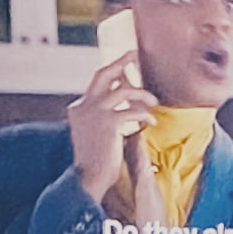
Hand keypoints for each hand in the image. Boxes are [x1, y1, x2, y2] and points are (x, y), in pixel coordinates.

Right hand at [64, 54, 157, 220]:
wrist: (88, 179)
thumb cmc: (95, 161)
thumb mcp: (94, 134)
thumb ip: (102, 118)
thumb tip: (122, 107)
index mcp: (79, 108)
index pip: (97, 84)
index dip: (113, 75)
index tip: (125, 67)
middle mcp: (84, 106)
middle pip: (103, 74)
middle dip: (120, 61)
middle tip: (134, 54)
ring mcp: (95, 113)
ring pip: (123, 90)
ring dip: (142, 94)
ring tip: (153, 102)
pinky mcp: (109, 123)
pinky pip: (133, 112)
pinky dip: (145, 116)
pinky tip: (150, 122)